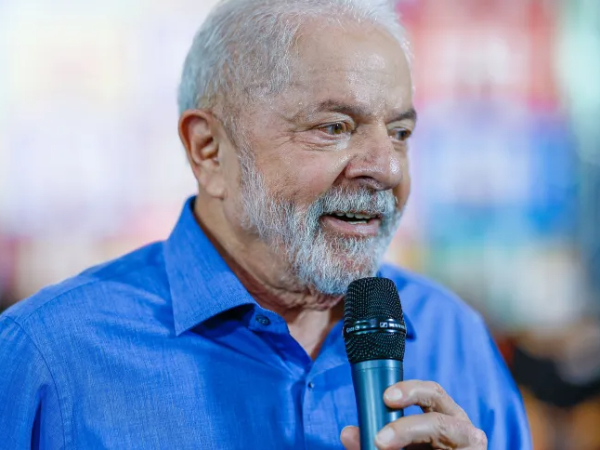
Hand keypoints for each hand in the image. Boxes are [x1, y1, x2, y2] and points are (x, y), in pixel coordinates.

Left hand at [340, 380, 486, 448]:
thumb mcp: (401, 444)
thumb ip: (374, 437)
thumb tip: (347, 433)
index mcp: (446, 416)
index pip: (432, 393)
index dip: (410, 390)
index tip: (385, 397)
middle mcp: (463, 430)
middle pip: (439, 420)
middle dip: (407, 427)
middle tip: (379, 440)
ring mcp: (471, 448)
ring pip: (440, 433)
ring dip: (408, 436)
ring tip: (380, 445)